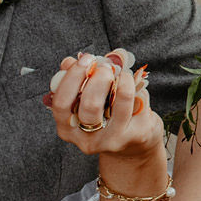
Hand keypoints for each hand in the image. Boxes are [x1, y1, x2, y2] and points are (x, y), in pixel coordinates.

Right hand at [47, 50, 166, 169]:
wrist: (134, 141)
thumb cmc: (105, 113)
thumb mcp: (86, 99)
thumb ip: (77, 79)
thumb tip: (70, 61)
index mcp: (68, 129)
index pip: (62, 104)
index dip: (72, 78)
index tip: (85, 60)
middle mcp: (88, 140)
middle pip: (90, 106)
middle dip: (98, 80)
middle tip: (105, 68)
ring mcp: (113, 140)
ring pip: (119, 106)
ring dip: (121, 81)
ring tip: (123, 74)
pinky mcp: (136, 135)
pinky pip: (138, 103)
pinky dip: (137, 88)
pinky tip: (134, 85)